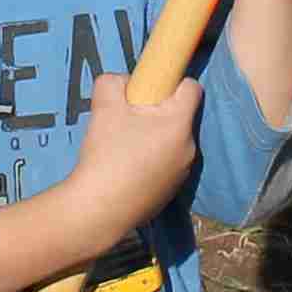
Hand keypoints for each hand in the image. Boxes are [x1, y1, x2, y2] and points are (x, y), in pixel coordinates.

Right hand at [54, 68, 202, 256]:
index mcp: (179, 123)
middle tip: (128, 120)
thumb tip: (124, 83)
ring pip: (173, 142)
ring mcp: (184, 173)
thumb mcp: (104, 106)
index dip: (172, 82)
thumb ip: (114, 82)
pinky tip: (127, 171)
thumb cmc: (106, 153)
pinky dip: (152, 162)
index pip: (193, 88)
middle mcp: (190, 147)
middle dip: (157, 113)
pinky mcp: (173, 192)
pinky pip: (166, 165)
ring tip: (124, 148)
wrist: (99, 209)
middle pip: (180, 116)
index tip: (148, 91)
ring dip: (155, 138)